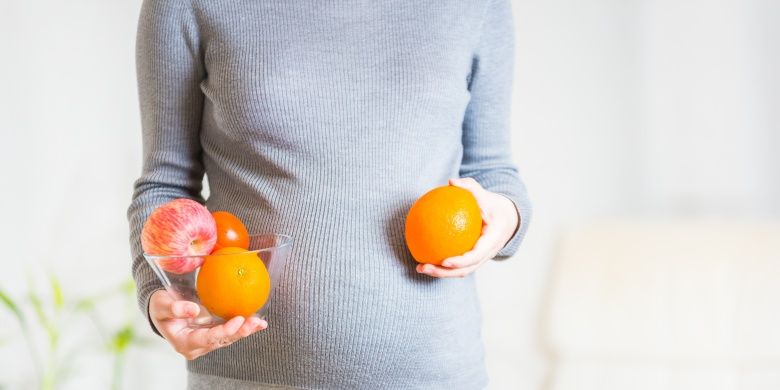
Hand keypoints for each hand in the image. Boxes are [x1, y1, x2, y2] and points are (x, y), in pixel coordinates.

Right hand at [149, 289, 267, 359]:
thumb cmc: (160, 307)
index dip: (223, 331)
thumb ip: (174, 308)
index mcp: (184, 342)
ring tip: (260, 322)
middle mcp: (197, 346)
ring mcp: (206, 342)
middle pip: (221, 341)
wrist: (162, 311)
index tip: (237, 321)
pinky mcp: (214, 335)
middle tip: (254, 322)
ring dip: (245, 330)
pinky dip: (244, 327)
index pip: (206, 339)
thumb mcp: (161, 305)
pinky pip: (231, 332)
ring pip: (229, 338)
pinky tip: (259, 322)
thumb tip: (194, 310)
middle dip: (239, 332)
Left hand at [416, 177, 519, 277]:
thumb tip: (451, 181)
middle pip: (466, 269)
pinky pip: (457, 264)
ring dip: (440, 273)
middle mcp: (487, 254)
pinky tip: (424, 258)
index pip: (476, 255)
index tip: (444, 261)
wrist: (508, 220)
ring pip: (460, 271)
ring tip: (420, 267)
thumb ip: (470, 187)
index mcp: (492, 241)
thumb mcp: (486, 196)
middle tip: (424, 267)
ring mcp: (480, 259)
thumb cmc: (494, 206)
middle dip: (444, 272)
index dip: (461, 261)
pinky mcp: (472, 259)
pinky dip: (441, 265)